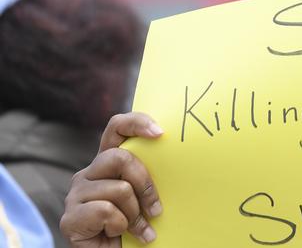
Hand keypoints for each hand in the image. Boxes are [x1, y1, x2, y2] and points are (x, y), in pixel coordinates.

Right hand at [60, 112, 163, 246]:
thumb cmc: (134, 225)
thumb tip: (177, 155)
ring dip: (135, 214)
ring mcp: (76, 194)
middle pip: (121, 158)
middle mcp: (88, 173)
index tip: (160, 132)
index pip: (116, 128)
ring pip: (119, 189)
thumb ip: (148, 177)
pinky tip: (115, 234)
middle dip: (145, 184)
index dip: (136, 122)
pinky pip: (106, 211)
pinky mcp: (70, 217)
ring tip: (134, 228)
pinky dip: (120, 226)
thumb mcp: (145, 196)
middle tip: (156, 210)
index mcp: (108, 163)